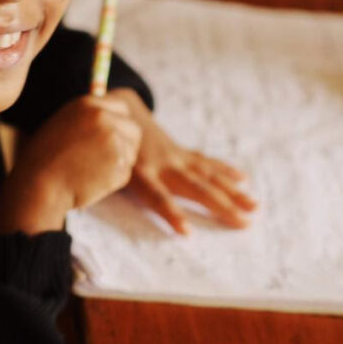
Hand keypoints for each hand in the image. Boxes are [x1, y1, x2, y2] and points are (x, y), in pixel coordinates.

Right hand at [0, 93, 141, 234]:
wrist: (38, 183)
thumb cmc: (44, 158)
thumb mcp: (64, 124)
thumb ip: (89, 119)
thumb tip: (114, 120)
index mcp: (88, 104)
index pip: (122, 108)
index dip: (119, 123)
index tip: (112, 137)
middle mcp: (104, 117)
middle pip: (133, 129)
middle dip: (127, 144)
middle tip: (109, 159)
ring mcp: (113, 140)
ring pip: (131, 153)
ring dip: (119, 164)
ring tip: (91, 171)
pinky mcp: (119, 163)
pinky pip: (125, 173)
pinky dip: (112, 181)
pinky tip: (91, 182)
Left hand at [111, 88, 256, 234]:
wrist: (121, 110)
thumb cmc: (107, 147)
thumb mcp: (103, 165)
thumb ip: (106, 179)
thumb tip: (89, 196)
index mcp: (139, 171)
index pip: (157, 196)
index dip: (171, 213)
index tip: (188, 233)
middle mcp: (162, 164)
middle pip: (194, 188)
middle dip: (220, 206)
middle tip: (244, 223)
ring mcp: (175, 157)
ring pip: (207, 176)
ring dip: (232, 192)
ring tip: (253, 207)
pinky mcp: (181, 152)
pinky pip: (206, 163)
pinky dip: (225, 171)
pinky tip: (244, 179)